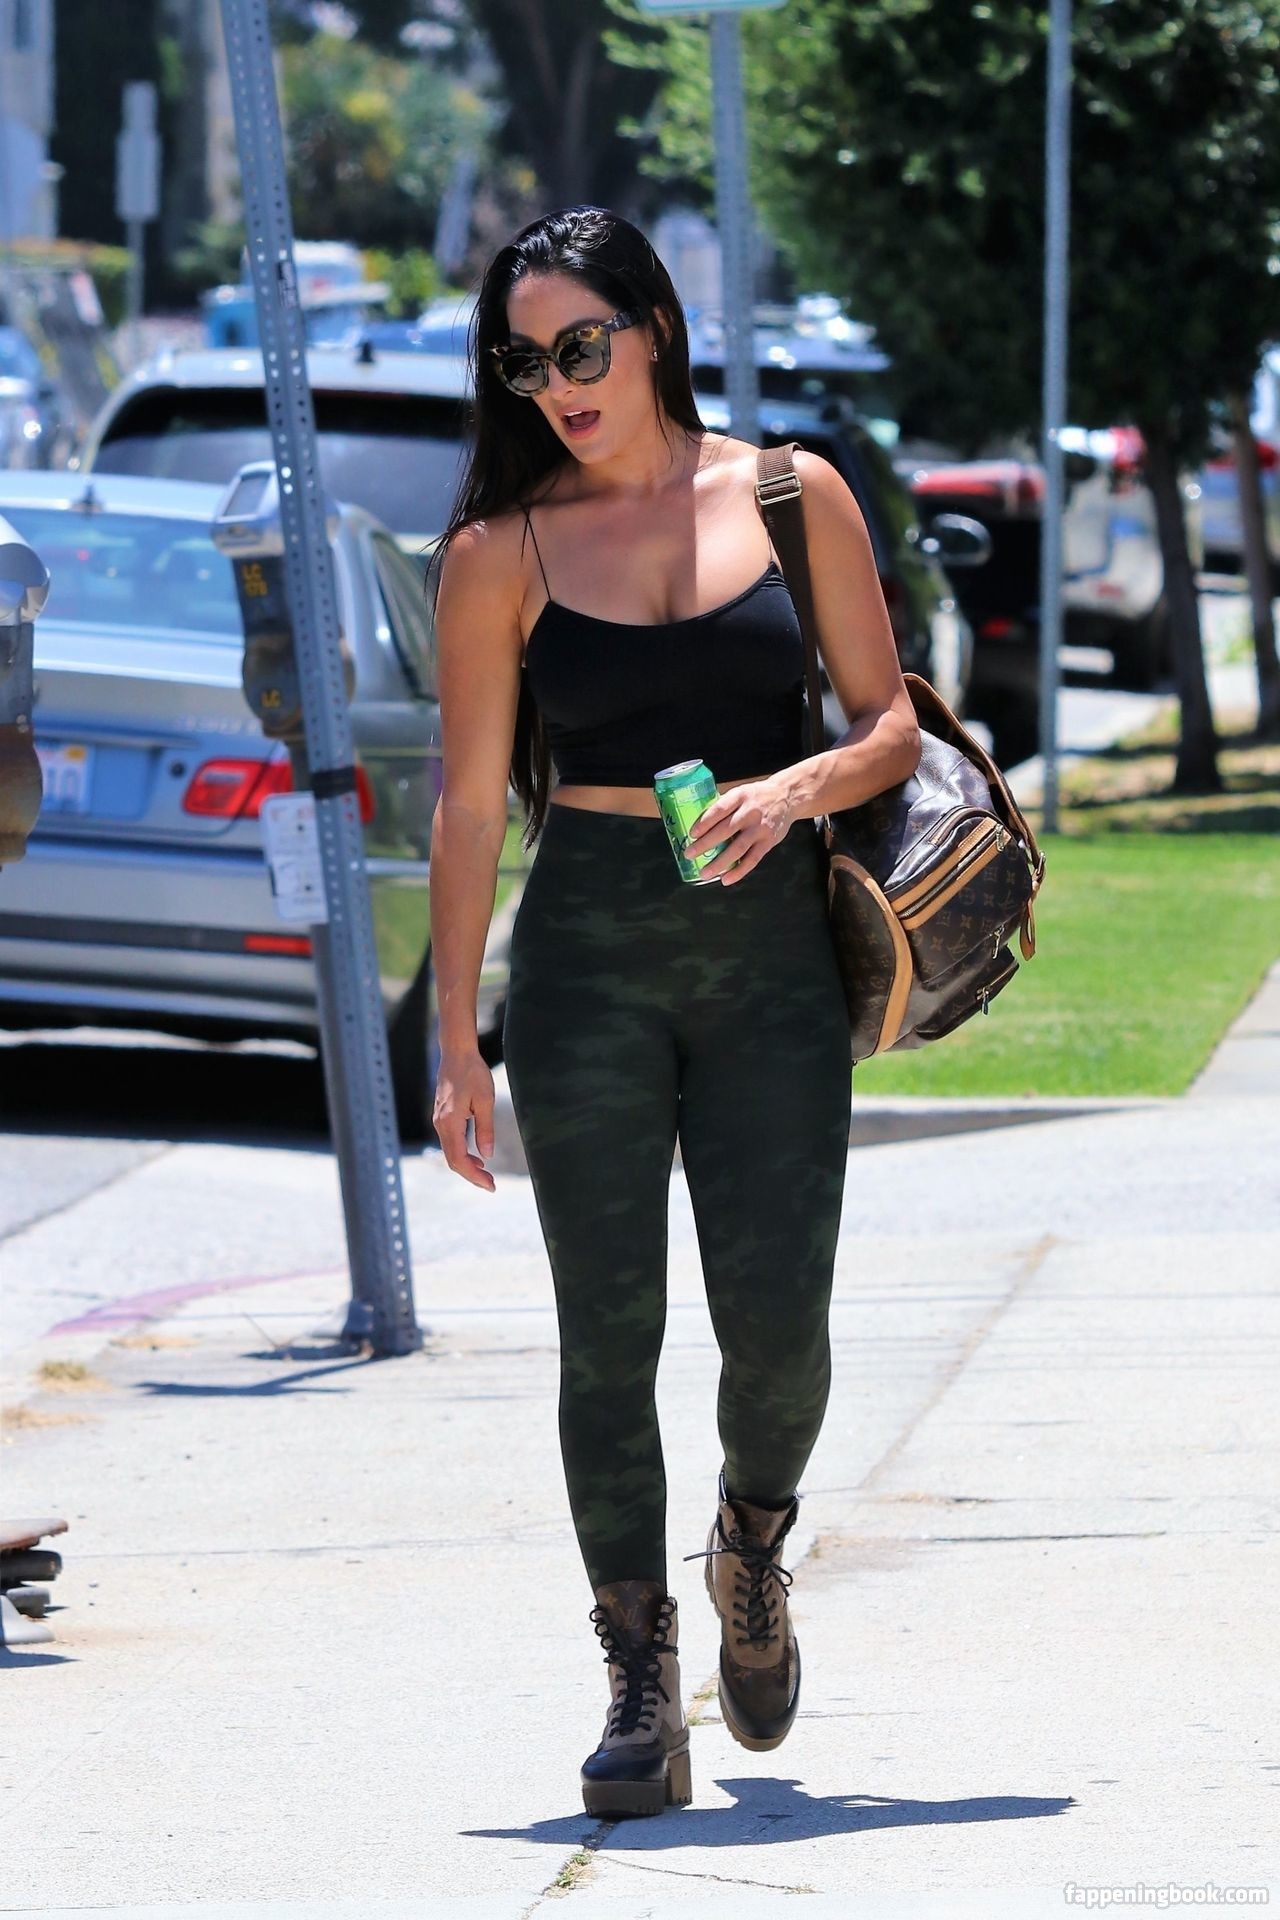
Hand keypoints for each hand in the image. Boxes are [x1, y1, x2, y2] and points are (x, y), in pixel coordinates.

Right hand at [433, 1048, 496, 1190]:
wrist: (456, 1054)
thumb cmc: (473, 1073)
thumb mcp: (485, 1101)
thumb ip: (485, 1129)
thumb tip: (487, 1155)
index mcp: (450, 1123)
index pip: (459, 1160)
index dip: (474, 1176)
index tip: (491, 1185)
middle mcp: (440, 1124)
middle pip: (452, 1160)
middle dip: (471, 1176)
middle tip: (491, 1185)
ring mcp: (439, 1121)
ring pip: (450, 1152)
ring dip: (467, 1166)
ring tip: (486, 1174)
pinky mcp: (442, 1116)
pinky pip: (450, 1142)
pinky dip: (462, 1154)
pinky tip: (476, 1157)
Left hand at [681, 775, 795, 884]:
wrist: (787, 796)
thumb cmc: (756, 797)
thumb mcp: (740, 792)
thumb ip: (723, 806)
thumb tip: (697, 825)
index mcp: (740, 796)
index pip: (720, 809)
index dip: (704, 822)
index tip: (691, 834)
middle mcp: (750, 812)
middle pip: (725, 830)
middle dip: (705, 844)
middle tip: (689, 854)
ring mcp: (760, 828)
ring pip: (738, 848)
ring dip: (719, 862)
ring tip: (704, 873)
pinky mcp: (768, 842)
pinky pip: (752, 859)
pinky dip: (738, 871)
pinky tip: (725, 879)